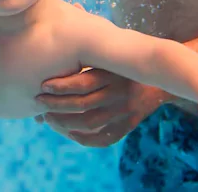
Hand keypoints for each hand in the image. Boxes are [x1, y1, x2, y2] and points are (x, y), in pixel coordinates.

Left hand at [36, 68, 173, 146]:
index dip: (60, 86)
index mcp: (111, 73)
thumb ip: (82, 64)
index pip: (82, 83)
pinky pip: (105, 138)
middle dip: (56, 106)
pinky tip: (69, 133)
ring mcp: (125, 110)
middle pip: (82, 105)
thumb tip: (48, 76)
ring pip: (89, 123)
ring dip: (64, 123)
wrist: (158, 78)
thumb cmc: (121, 65)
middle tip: (39, 103)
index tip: (43, 86)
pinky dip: (84, 139)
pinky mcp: (129, 124)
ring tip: (48, 118)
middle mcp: (118, 92)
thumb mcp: (106, 58)